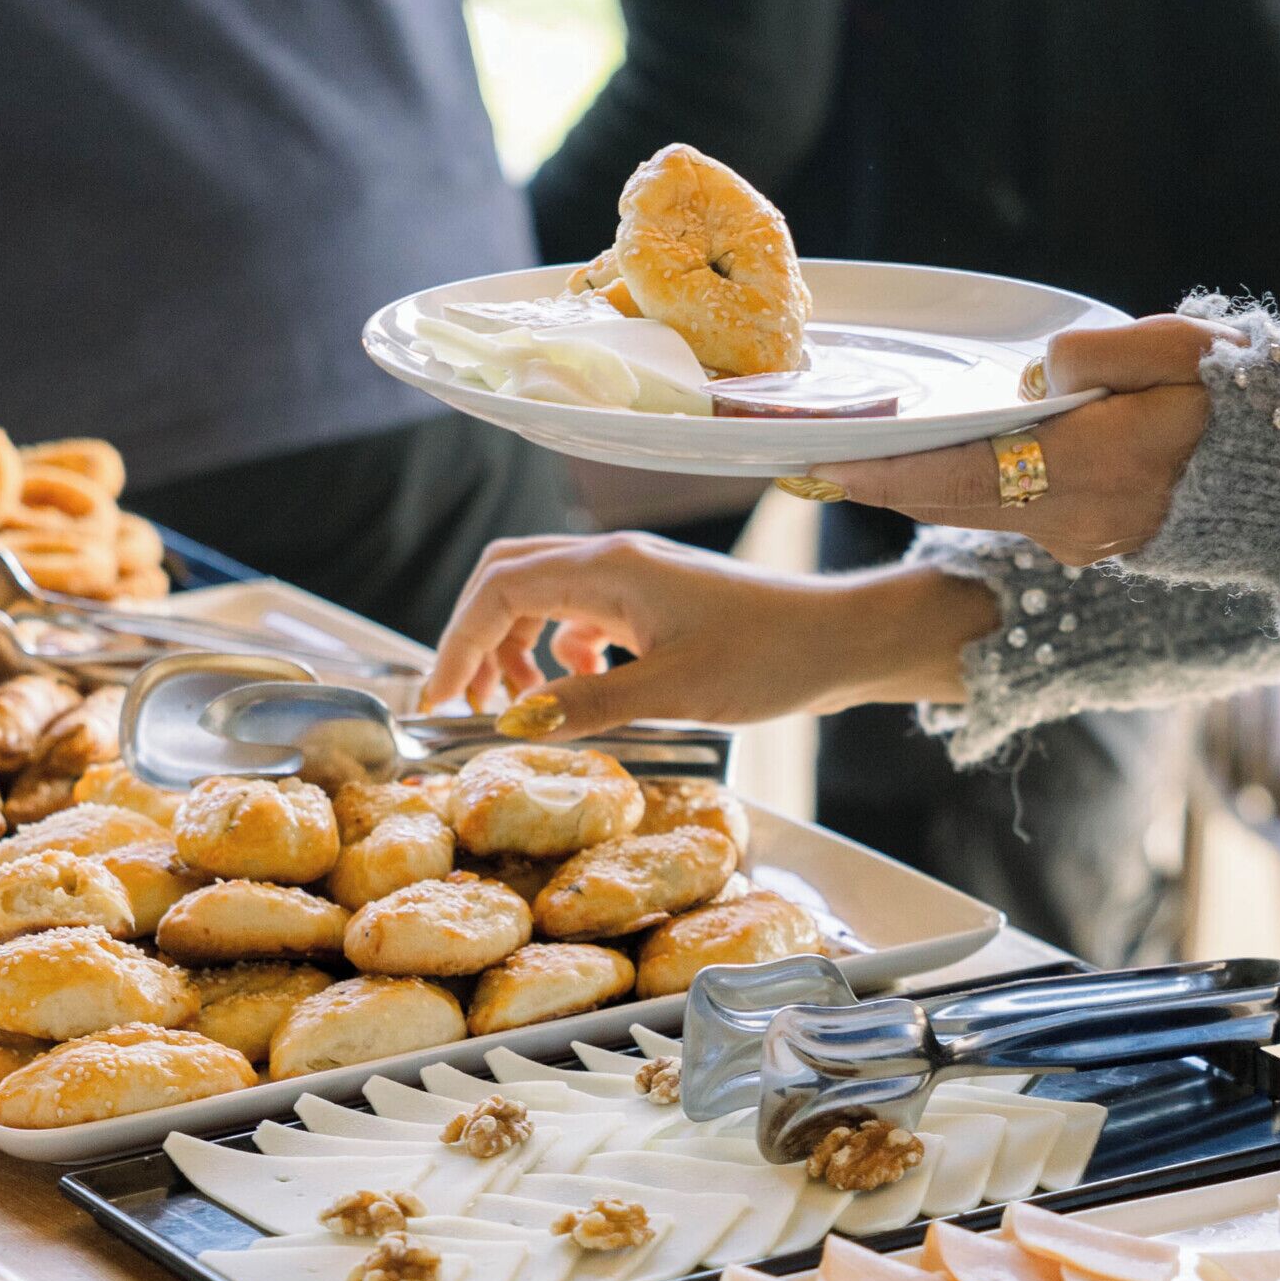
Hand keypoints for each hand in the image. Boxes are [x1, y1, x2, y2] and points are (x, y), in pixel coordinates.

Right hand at [420, 530, 993, 732]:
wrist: (842, 640)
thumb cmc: (770, 658)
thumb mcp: (673, 692)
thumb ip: (588, 704)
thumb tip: (513, 720)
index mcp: (609, 569)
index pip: (499, 590)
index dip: (455, 643)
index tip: (437, 702)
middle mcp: (614, 561)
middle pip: (508, 578)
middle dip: (474, 636)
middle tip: (463, 702)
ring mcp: (635, 577)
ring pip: (542, 593)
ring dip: (514, 643)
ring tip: (517, 702)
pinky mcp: (655, 600)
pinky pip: (580, 611)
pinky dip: (559, 647)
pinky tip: (578, 685)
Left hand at [832, 314, 1215, 565]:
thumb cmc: (1249, 405)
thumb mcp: (1184, 349)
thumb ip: (1100, 352)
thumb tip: (1037, 371)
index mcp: (1090, 466)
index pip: (960, 471)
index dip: (886, 468)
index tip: (822, 460)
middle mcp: (1073, 518)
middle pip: (951, 500)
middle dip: (884, 481)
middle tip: (818, 454)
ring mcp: (1082, 542)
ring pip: (980, 511)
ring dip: (924, 487)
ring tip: (866, 456)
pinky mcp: (1094, 547)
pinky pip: (1015, 517)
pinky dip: (975, 491)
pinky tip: (952, 463)